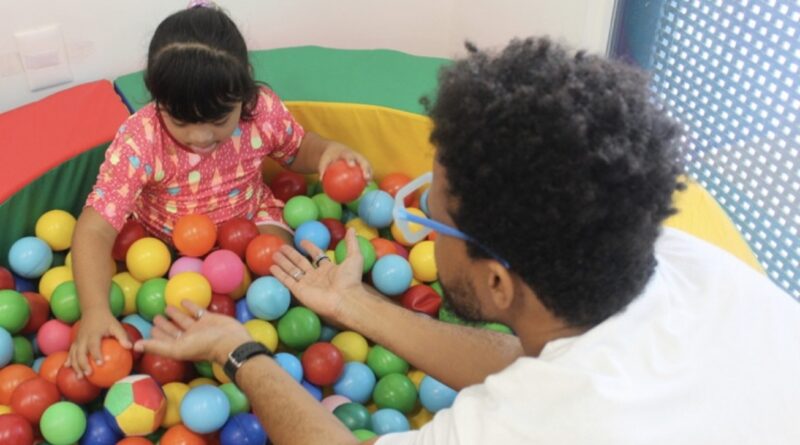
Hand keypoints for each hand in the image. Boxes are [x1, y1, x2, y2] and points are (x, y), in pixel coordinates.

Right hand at [66, 310, 130, 377]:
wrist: (93, 310)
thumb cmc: (107, 320)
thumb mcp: (116, 326)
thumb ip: (122, 336)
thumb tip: (130, 347)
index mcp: (93, 334)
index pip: (94, 346)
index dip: (96, 355)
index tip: (100, 364)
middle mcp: (83, 338)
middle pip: (80, 353)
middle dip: (83, 364)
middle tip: (89, 374)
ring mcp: (77, 340)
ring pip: (73, 354)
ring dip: (75, 366)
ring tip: (80, 377)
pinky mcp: (75, 341)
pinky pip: (70, 351)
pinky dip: (69, 359)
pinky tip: (67, 367)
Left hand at [134, 301, 250, 363]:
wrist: (230, 341)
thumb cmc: (204, 346)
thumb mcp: (177, 349)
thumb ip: (156, 346)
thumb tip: (134, 347)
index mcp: (180, 346)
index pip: (164, 340)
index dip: (155, 335)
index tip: (148, 329)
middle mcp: (188, 337)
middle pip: (173, 330)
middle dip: (164, 324)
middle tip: (155, 316)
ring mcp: (199, 328)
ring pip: (184, 320)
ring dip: (175, 315)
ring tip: (167, 307)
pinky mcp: (209, 319)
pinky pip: (197, 312)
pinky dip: (190, 307)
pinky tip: (184, 301)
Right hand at [270, 228, 365, 322]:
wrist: (345, 298)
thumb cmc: (350, 280)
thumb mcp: (354, 257)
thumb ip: (351, 243)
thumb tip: (351, 229)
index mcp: (328, 269)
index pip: (316, 256)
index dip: (310, 248)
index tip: (302, 241)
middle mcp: (316, 276)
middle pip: (300, 262)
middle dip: (291, 255)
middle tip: (281, 247)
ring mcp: (307, 284)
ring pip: (292, 270)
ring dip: (283, 262)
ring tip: (274, 254)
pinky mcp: (299, 291)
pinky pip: (287, 280)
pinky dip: (279, 274)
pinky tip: (272, 267)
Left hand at [318, 143, 371, 180]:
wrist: (336, 150)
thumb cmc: (329, 157)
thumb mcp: (324, 161)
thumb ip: (323, 169)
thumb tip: (321, 180)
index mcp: (345, 152)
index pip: (349, 155)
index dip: (351, 160)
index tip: (352, 166)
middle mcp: (355, 154)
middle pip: (362, 160)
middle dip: (365, 168)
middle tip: (366, 177)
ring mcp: (360, 158)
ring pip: (367, 165)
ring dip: (369, 174)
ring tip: (369, 183)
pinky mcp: (362, 163)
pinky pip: (366, 170)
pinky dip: (367, 177)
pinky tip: (366, 186)